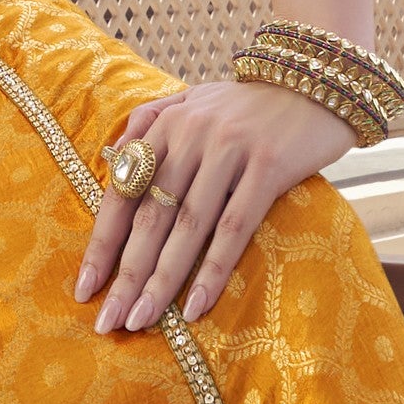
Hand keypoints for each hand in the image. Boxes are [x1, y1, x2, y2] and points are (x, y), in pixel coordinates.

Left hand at [73, 80, 348, 335]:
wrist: (320, 81)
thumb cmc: (251, 105)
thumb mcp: (194, 101)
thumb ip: (152, 124)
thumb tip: (112, 164)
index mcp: (166, 124)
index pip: (122, 193)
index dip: (102, 245)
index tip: (84, 290)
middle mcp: (190, 134)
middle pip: (149, 217)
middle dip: (126, 275)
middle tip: (107, 322)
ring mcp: (229, 150)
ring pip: (187, 227)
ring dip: (161, 280)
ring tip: (141, 320)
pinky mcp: (268, 166)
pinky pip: (234, 228)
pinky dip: (212, 271)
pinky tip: (195, 306)